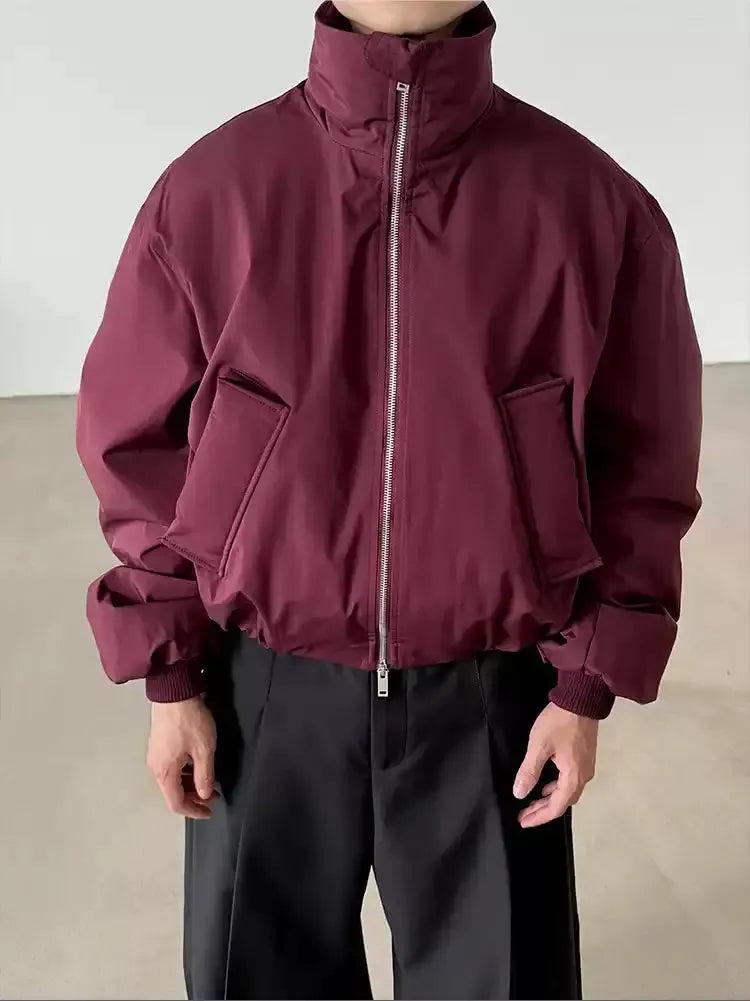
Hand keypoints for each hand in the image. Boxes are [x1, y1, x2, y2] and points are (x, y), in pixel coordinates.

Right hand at [147, 696, 217, 818]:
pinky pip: (170, 769)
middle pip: (173, 794)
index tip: (209, 812)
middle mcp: (155, 767)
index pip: (177, 803)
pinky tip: (196, 766)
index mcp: (165, 772)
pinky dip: (184, 774)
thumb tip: (204, 795)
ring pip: (171, 781)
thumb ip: (204, 775)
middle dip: (194, 798)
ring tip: (208, 781)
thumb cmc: (189, 720)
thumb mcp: (204, 749)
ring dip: (190, 785)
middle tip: (213, 795)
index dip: (194, 812)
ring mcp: (155, 756)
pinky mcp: (158, 745)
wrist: (173, 692)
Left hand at [513, 702, 597, 827]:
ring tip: (532, 802)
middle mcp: (583, 776)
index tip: (522, 821)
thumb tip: (519, 794)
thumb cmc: (558, 723)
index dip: (539, 817)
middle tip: (524, 814)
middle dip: (543, 810)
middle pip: (563, 802)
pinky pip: (570, 781)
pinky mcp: (585, 757)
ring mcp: (586, 767)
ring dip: (550, 799)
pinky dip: (556, 787)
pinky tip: (546, 784)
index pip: (556, 807)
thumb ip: (529, 771)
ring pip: (567, 792)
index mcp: (573, 777)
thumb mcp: (539, 746)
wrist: (581, 699)